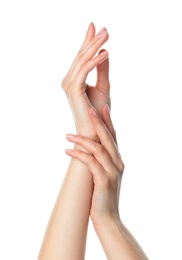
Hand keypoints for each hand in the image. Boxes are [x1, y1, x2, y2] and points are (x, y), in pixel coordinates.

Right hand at [61, 22, 109, 138]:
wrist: (94, 130)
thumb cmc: (98, 112)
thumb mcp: (103, 86)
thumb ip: (102, 69)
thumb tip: (104, 52)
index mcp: (74, 79)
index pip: (81, 57)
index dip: (88, 42)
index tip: (95, 27)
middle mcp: (68, 80)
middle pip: (80, 56)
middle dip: (91, 40)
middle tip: (104, 28)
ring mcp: (69, 84)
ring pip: (82, 61)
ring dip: (94, 47)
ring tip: (106, 35)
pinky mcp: (73, 89)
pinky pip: (84, 71)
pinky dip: (94, 62)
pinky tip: (105, 53)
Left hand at [65, 105, 123, 225]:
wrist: (108, 217)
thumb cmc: (103, 194)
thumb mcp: (105, 174)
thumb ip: (103, 160)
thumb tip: (92, 147)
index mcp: (118, 160)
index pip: (114, 137)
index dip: (108, 122)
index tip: (102, 108)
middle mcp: (118, 163)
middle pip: (108, 138)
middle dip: (98, 122)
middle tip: (89, 110)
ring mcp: (112, 172)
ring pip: (98, 149)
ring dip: (82, 140)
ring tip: (67, 135)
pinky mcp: (104, 181)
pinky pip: (91, 163)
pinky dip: (79, 155)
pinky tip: (68, 152)